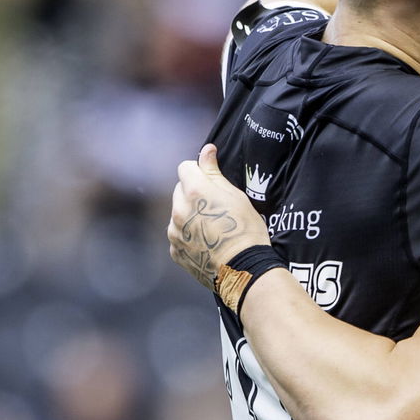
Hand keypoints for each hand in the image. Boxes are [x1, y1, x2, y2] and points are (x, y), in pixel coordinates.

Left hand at [167, 144, 271, 291]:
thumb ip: (214, 172)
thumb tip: (207, 149)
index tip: (211, 182)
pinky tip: (207, 242)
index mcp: (194, 192)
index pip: (185, 167)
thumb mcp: (236, 196)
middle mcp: (178, 210)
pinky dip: (188, 235)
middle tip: (215, 207)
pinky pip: (178, 235)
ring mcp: (174, 232)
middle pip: (179, 190)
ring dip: (189, 215)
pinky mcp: (174, 251)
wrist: (243, 270)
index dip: (199, 171)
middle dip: (193, 193)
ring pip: (177, 213)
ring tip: (212, 227)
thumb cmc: (245, 230)